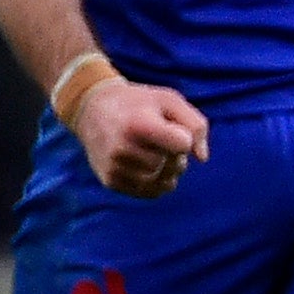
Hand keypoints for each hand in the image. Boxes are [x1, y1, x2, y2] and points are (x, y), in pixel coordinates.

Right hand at [74, 76, 206, 197]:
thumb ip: (196, 125)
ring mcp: (115, 167)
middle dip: (177, 154)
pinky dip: (157, 181)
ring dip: (169, 170)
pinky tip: (147, 164)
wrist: (92, 109)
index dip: (184, 137)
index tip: (170, 126)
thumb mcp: (170, 100)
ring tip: (154, 151)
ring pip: (165, 182)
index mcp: (138, 125)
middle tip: (160, 139)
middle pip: (174, 165)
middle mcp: (122, 149)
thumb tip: (201, 158)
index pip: (182, 144)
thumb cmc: (139, 104)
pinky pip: (150, 192)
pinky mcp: (110, 181)